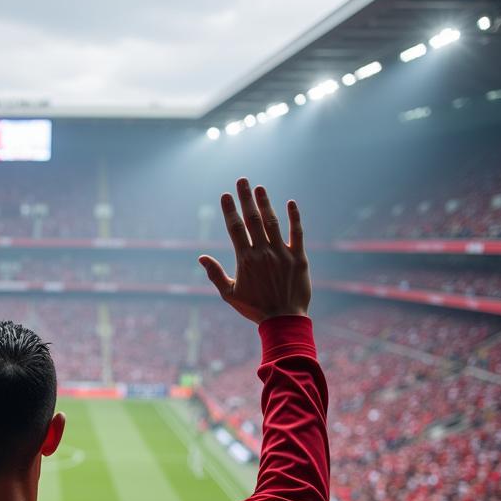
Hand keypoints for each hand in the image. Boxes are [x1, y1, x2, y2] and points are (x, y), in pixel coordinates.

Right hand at [199, 179, 310, 323]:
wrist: (283, 320)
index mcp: (245, 260)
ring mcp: (282, 253)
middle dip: (246, 198)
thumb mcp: (230, 295)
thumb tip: (201, 257)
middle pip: (253, 219)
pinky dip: (294, 217)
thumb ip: (215, 274)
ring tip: (260, 188)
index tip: (225, 195)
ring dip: (266, 203)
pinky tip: (291, 203)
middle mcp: (263, 252)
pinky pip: (297, 233)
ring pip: (273, 222)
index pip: (235, 229)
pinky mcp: (299, 257)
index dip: (230, 210)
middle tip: (242, 180)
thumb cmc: (255, 309)